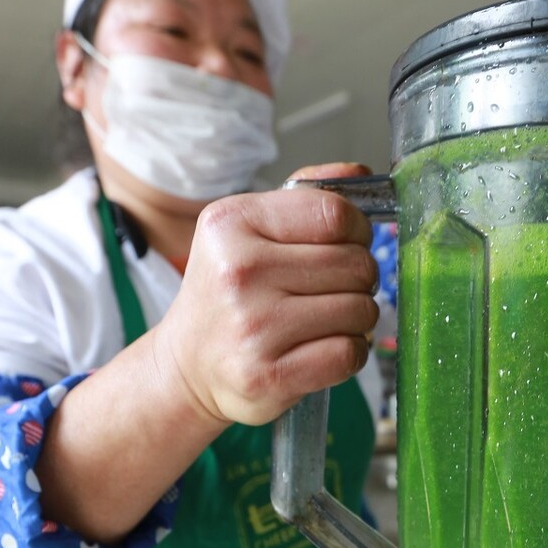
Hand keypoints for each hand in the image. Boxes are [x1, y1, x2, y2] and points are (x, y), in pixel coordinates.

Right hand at [155, 162, 379, 427]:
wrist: (187, 366)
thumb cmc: (228, 294)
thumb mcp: (248, 231)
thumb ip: (305, 198)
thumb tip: (360, 172)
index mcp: (232, 223)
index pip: (335, 214)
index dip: (358, 231)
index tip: (347, 244)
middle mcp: (240, 272)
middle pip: (356, 265)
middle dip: (359, 279)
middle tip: (332, 289)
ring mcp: (253, 327)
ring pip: (360, 310)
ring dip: (356, 318)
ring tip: (324, 320)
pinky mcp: (269, 375)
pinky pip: (349, 353)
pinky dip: (349, 353)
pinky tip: (322, 348)